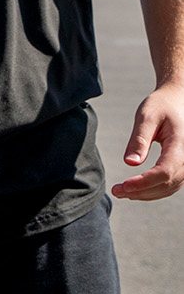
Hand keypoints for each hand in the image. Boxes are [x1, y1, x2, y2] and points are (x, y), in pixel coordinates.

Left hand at [113, 81, 183, 201]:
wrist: (179, 100)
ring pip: (171, 187)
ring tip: (122, 192)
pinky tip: (135, 190)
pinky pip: (172, 184)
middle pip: (168, 183)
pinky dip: (154, 190)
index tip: (123, 187)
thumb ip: (139, 139)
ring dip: (147, 194)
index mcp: (181, 143)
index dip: (144, 182)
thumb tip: (130, 163)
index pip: (165, 171)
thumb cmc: (161, 105)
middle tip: (116, 192)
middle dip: (141, 191)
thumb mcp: (147, 116)